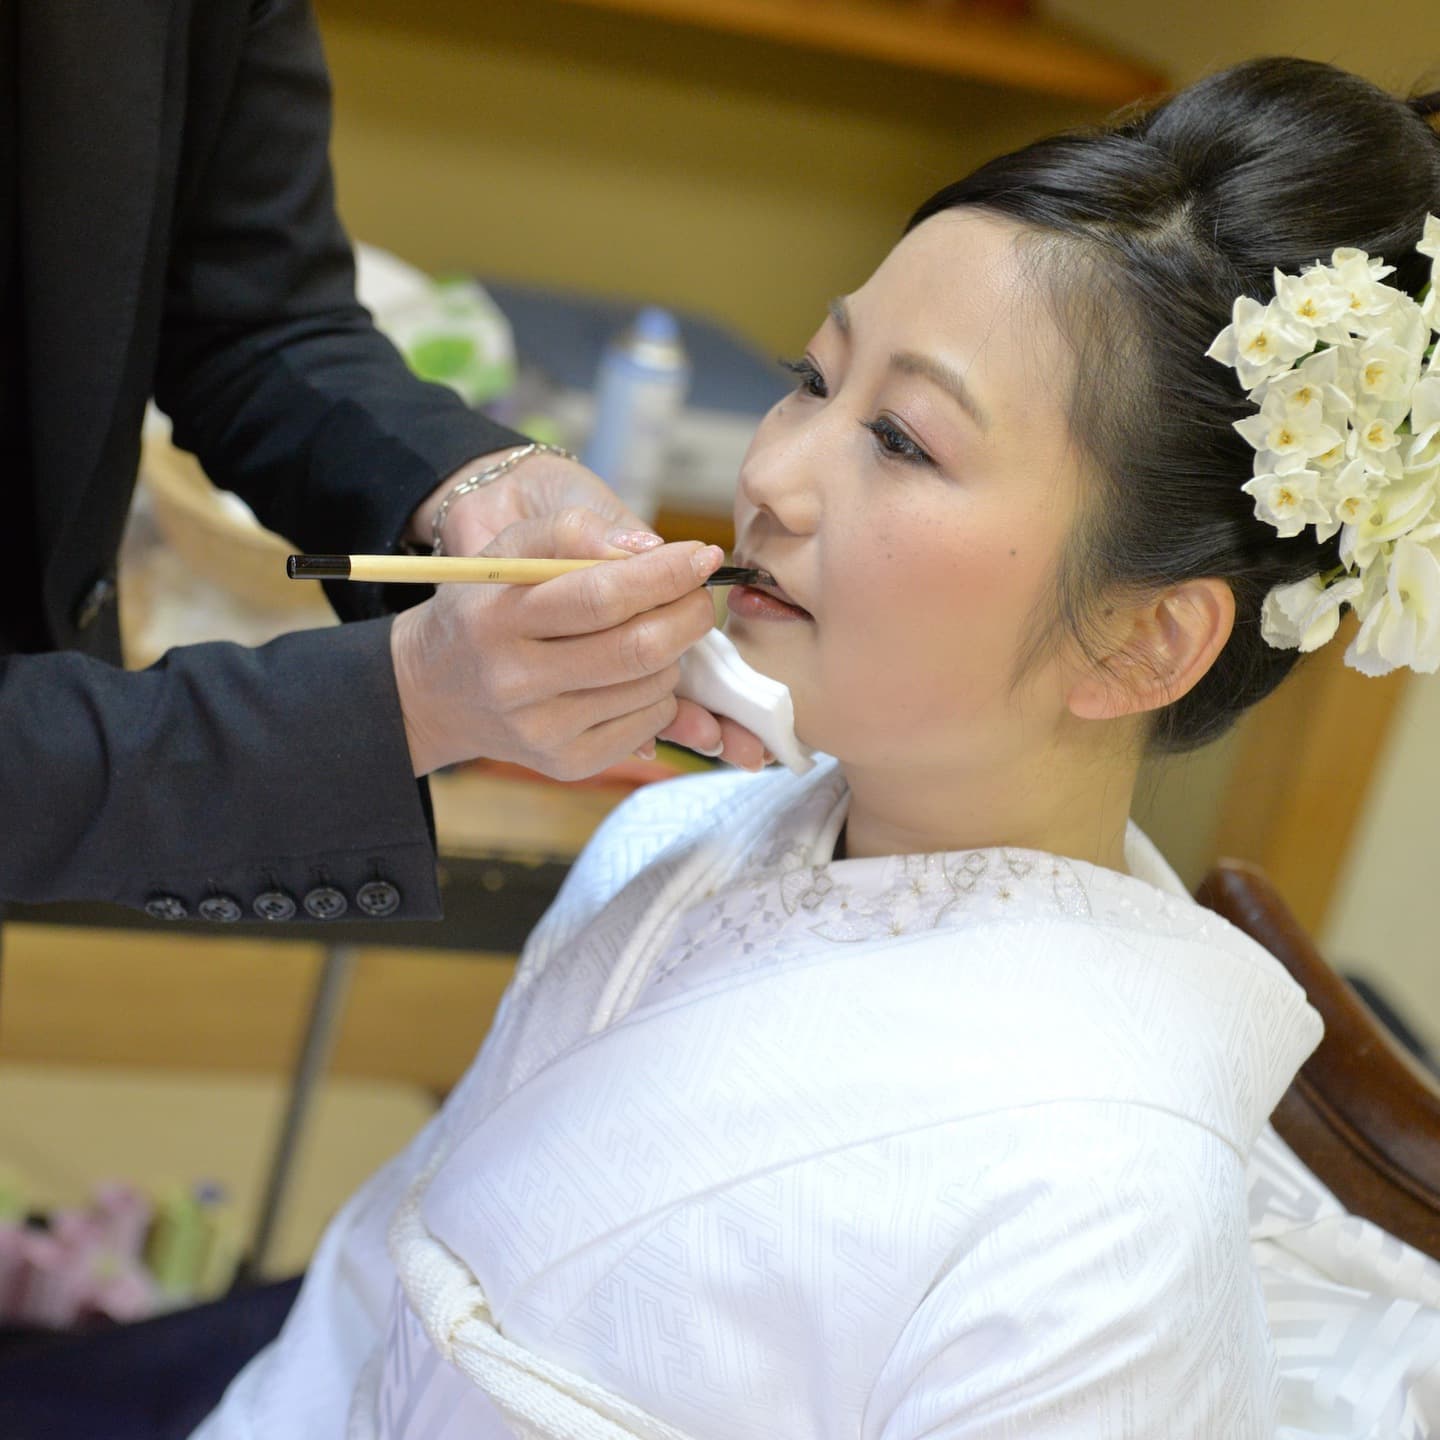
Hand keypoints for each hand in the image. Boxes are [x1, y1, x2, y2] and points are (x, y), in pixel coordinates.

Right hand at [403, 449, 767, 771]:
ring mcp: (542, 731)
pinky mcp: (567, 764)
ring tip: (653, 633)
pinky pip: (649, 723)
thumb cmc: (487, 608)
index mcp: (497, 618)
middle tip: (699, 596)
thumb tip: (651, 548)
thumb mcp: (507, 553)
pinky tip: (636, 676)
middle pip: (637, 649)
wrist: (437, 690)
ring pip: (652, 686)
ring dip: (674, 653)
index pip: (601, 595)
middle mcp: (515, 681)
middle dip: (688, 615)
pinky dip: (662, 694)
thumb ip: (571, 532)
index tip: (702, 556)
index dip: (664, 574)